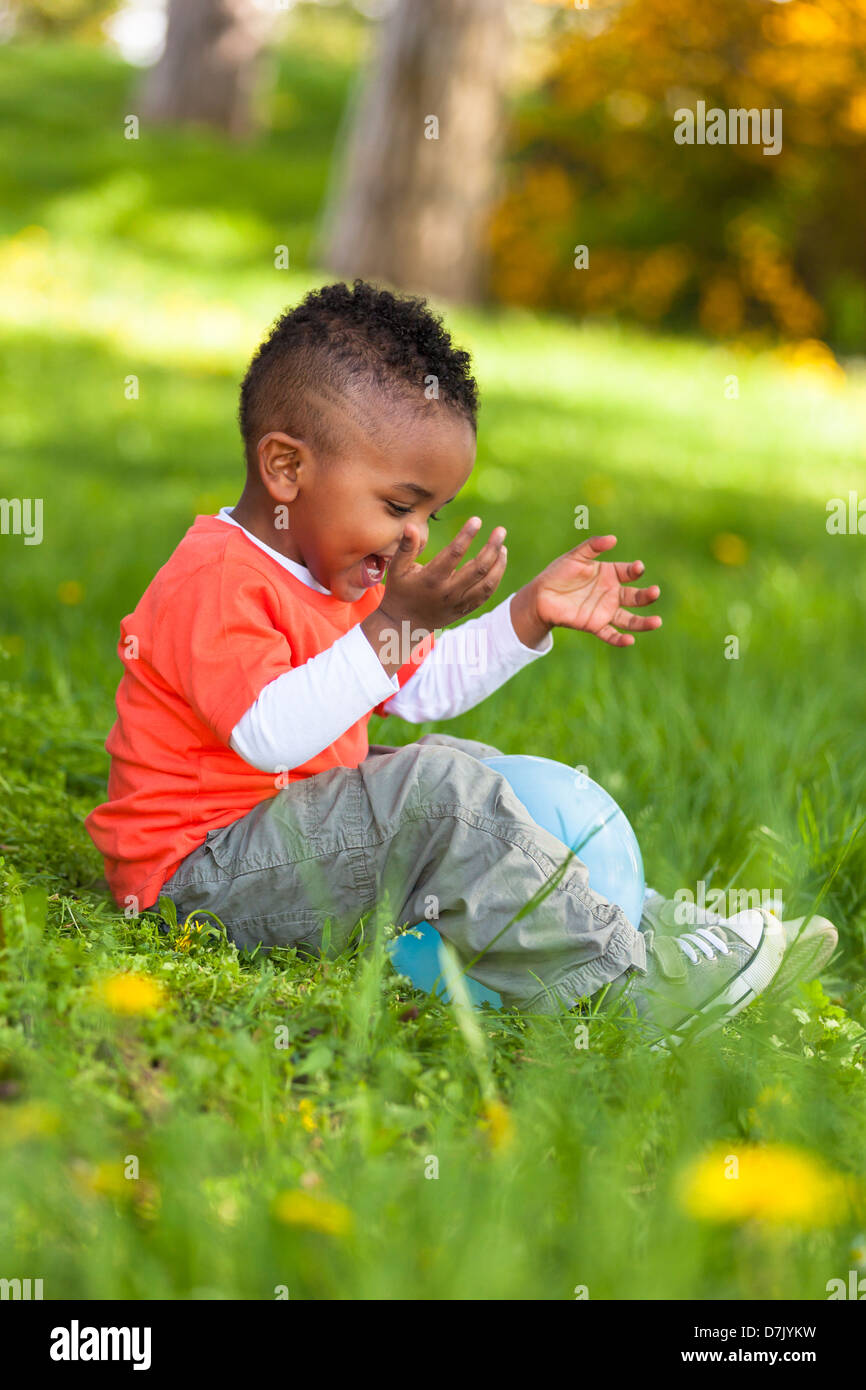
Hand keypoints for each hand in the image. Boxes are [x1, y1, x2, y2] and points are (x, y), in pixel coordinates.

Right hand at [361, 517, 507, 674]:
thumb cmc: (400, 590)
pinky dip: (496, 579)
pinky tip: (499, 563)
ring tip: (502, 547)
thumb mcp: (396, 569)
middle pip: (478, 568)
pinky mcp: (465, 610)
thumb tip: (411, 525)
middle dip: (492, 547)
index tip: (477, 520)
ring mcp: (458, 603)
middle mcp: (448, 592)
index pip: (454, 553)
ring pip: (487, 583)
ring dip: (499, 564)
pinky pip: (486, 594)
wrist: (404, 624)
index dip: (467, 535)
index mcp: (431, 579)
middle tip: (501, 530)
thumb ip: (405, 547)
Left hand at [526, 534, 660, 647]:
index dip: (635, 570)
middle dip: (646, 596)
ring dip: (643, 622)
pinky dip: (620, 639)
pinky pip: (610, 634)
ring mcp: (605, 611)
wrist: (541, 596)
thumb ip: (592, 547)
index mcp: (610, 574)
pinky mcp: (595, 626)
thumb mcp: (575, 556)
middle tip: (654, 592)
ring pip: (629, 619)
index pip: (629, 572)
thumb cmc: (559, 573)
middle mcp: (612, 594)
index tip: (637, 568)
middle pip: (635, 597)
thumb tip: (613, 539)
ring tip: (657, 622)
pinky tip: (630, 640)